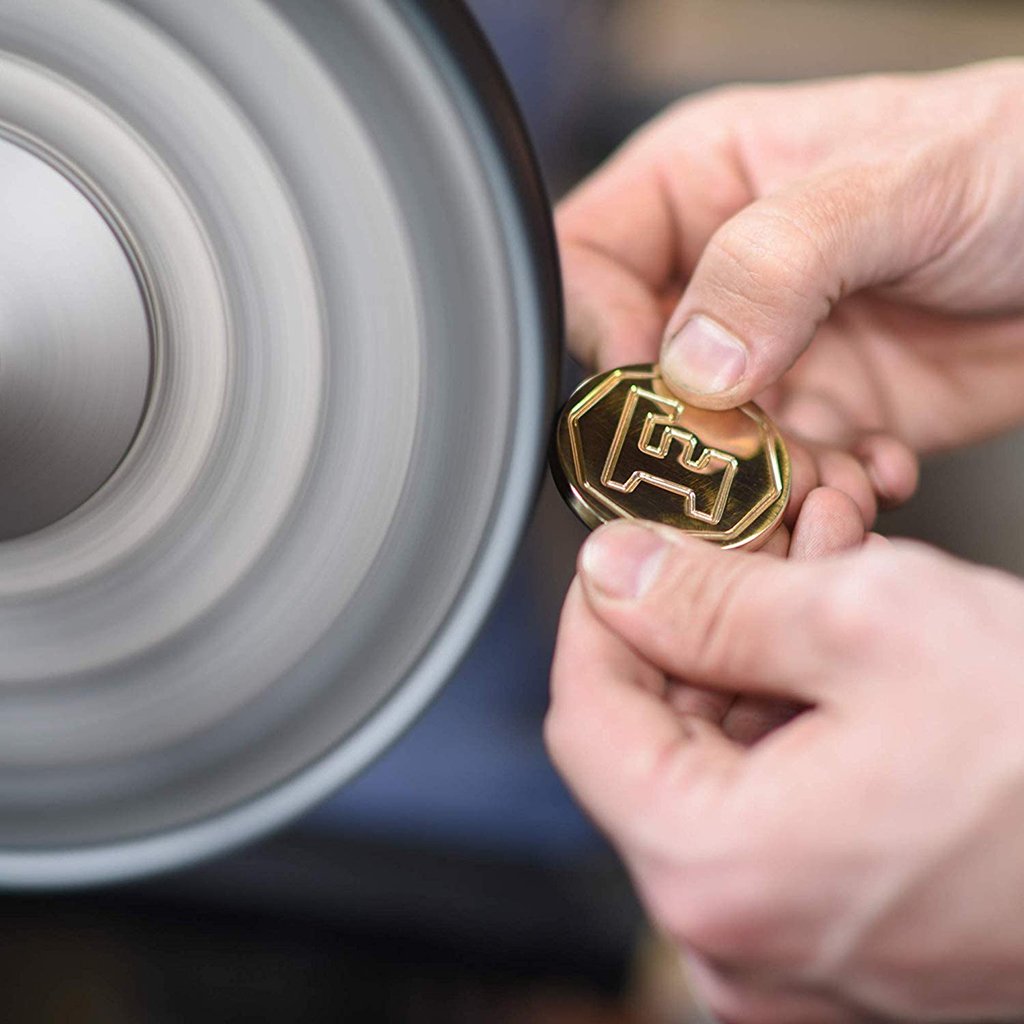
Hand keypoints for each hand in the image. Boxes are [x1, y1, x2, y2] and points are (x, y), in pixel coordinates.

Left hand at [548, 521, 1023, 1021]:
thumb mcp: (868, 623)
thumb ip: (708, 598)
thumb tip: (616, 572)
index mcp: (721, 874)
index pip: (585, 719)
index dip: (599, 617)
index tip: (626, 556)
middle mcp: (743, 942)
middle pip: (652, 745)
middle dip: (697, 629)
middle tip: (756, 549)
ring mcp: (795, 956)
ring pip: (718, 771)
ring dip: (755, 666)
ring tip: (828, 584)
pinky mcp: (847, 943)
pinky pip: (776, 814)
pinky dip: (797, 726)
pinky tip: (855, 663)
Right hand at [558, 60, 1023, 525]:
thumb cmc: (1022, 156)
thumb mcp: (897, 183)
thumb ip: (776, 263)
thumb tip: (687, 365)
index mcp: (702, 188)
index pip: (587, 266)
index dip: (603, 334)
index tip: (657, 390)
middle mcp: (719, 279)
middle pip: (635, 377)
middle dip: (689, 434)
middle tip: (746, 457)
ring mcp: (769, 355)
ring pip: (704, 448)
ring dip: (758, 482)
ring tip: (830, 473)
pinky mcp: (822, 416)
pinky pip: (777, 480)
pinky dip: (818, 496)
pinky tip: (873, 470)